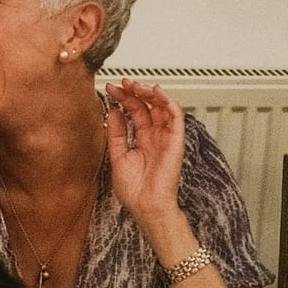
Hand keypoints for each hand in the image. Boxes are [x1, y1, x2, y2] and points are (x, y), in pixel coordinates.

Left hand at [105, 79, 185, 223]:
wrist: (145, 205)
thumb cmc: (134, 189)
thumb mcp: (118, 155)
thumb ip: (116, 133)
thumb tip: (112, 111)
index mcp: (142, 139)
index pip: (135, 112)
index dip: (124, 99)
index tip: (111, 89)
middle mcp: (155, 136)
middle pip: (148, 106)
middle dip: (135, 92)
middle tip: (123, 83)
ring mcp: (166, 137)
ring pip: (163, 107)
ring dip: (150, 93)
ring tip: (136, 85)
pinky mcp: (176, 141)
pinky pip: (176, 117)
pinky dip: (168, 102)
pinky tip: (156, 92)